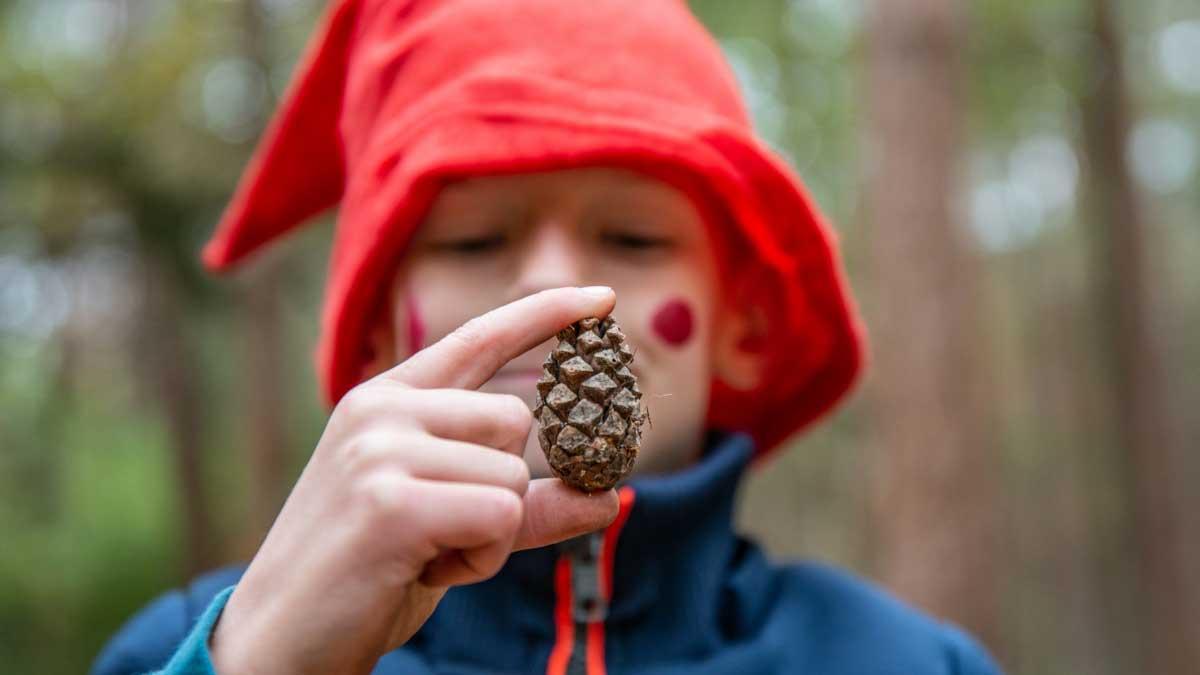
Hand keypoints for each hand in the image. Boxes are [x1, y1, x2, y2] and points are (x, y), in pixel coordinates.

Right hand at [208, 286, 620, 674]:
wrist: (280, 640)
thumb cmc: (368, 572)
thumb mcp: (451, 524)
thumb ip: (523, 503)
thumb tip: (609, 498)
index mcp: (387, 399)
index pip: (479, 337)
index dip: (545, 314)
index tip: (602, 297)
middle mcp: (381, 409)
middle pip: (515, 422)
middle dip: (501, 488)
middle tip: (440, 532)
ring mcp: (380, 449)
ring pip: (512, 474)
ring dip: (491, 534)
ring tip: (425, 552)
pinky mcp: (390, 500)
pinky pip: (501, 515)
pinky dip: (482, 559)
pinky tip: (424, 569)